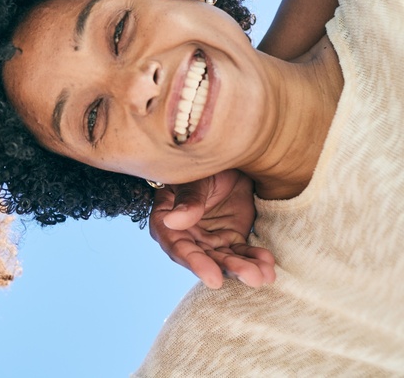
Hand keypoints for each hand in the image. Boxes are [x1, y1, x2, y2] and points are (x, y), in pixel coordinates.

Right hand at [149, 170, 276, 288]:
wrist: (225, 157)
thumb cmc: (199, 163)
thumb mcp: (193, 179)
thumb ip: (187, 201)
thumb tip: (172, 222)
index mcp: (167, 221)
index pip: (178, 247)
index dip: (195, 263)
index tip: (214, 278)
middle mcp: (186, 235)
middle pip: (206, 258)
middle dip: (230, 268)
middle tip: (253, 278)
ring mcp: (209, 238)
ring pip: (226, 259)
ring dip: (246, 268)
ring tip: (265, 275)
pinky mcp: (230, 237)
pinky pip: (243, 252)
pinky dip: (256, 258)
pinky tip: (268, 263)